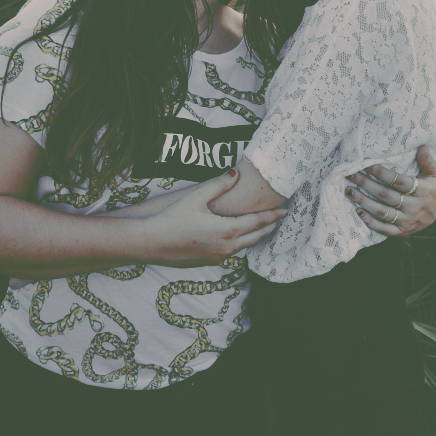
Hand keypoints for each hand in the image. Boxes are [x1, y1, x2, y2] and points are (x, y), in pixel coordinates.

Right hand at [145, 168, 286, 265]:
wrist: (151, 243)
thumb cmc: (172, 219)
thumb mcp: (196, 198)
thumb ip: (218, 185)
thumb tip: (235, 173)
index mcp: (228, 231)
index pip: (258, 222)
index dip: (273, 216)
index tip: (285, 210)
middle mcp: (227, 248)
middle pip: (256, 237)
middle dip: (270, 227)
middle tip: (280, 218)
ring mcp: (219, 257)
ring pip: (245, 246)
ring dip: (256, 236)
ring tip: (264, 226)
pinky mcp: (210, 262)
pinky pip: (232, 252)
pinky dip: (241, 243)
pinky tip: (239, 236)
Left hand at [344, 145, 435, 236]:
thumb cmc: (432, 189)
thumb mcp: (435, 175)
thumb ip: (428, 161)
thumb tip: (423, 146)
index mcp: (423, 191)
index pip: (399, 181)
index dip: (382, 173)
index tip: (366, 165)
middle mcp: (414, 207)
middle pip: (386, 195)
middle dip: (366, 184)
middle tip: (351, 175)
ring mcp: (407, 221)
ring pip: (382, 211)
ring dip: (364, 201)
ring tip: (349, 191)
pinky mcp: (401, 231)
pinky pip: (384, 229)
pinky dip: (370, 222)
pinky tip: (358, 211)